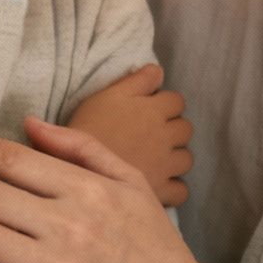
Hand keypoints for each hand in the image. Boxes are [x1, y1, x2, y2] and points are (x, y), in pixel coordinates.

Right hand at [66, 65, 192, 205]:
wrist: (76, 167)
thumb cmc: (89, 126)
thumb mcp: (109, 94)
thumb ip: (138, 80)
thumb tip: (159, 71)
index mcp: (155, 111)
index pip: (177, 101)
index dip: (164, 104)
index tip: (149, 111)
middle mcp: (166, 137)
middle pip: (185, 129)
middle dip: (173, 130)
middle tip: (151, 135)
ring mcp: (166, 166)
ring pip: (186, 159)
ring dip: (175, 157)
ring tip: (155, 159)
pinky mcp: (161, 191)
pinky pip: (181, 190)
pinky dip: (174, 186)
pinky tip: (159, 183)